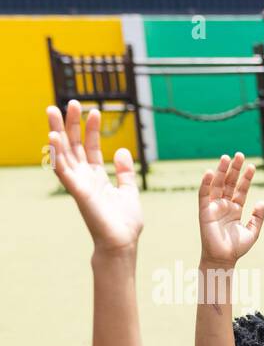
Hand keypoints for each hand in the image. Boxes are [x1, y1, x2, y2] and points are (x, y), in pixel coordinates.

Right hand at [46, 101, 141, 252]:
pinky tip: (53, 137)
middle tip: (70, 102)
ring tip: (54, 110)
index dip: (91, 129)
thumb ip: (125, 172)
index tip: (94, 111)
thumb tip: (122, 151)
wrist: (123, 243)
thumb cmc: (124, 222)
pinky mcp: (77, 192)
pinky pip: (63, 170)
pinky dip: (56, 154)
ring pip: (64, 153)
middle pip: (73, 145)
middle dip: (71, 124)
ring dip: (58, 131)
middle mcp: (84, 178)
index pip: (90, 147)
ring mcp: (79, 184)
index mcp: (96, 177)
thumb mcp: (129, 191)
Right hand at [199, 152, 263, 267]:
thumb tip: (262, 201)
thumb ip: (258, 217)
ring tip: (226, 157)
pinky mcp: (204, 211)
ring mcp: (214, 207)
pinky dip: (205, 183)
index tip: (252, 166)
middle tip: (239, 155)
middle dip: (234, 169)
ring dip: (220, 171)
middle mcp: (224, 205)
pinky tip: (210, 172)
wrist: (224, 258)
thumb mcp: (253, 231)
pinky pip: (203, 194)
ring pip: (217, 185)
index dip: (246, 178)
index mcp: (235, 209)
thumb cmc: (237, 248)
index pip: (241, 189)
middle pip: (229, 183)